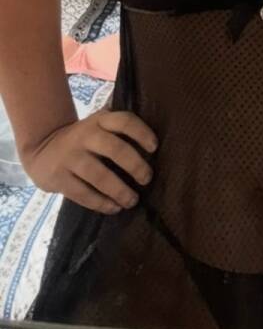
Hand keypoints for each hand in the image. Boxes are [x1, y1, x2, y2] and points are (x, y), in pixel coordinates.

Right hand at [21, 110, 157, 214]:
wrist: (42, 150)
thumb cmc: (83, 141)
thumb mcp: (97, 126)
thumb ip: (118, 131)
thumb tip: (153, 148)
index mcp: (99, 120)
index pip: (124, 120)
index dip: (141, 133)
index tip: (154, 148)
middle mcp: (84, 135)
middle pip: (115, 148)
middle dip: (135, 166)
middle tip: (147, 179)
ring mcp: (70, 156)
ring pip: (99, 175)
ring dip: (119, 190)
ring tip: (132, 200)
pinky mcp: (58, 177)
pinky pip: (83, 193)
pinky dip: (101, 203)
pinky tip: (114, 208)